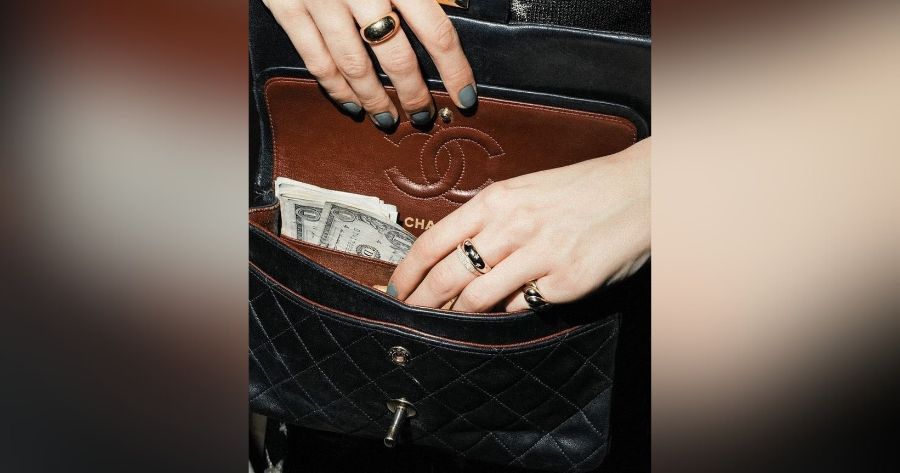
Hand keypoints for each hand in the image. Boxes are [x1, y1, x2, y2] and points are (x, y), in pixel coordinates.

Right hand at [263, 0, 476, 127]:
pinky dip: (334, 88)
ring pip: (353, 66)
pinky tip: (349, 103)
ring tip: (390, 119)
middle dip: (413, 94)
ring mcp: (319, 0)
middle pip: (396, 58)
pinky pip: (314, 58)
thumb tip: (461, 1)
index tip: (465, 96)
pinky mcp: (286, 6)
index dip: (454, 71)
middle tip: (424, 116)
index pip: (436, 32)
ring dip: (375, 100)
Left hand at [388, 138, 650, 311]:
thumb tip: (449, 255)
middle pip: (448, 276)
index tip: (394, 290)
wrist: (638, 189)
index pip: (433, 241)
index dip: (407, 272)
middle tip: (410, 317)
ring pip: (478, 298)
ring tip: (449, 321)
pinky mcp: (566, 282)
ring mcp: (541, 255)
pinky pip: (520, 308)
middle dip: (422, 303)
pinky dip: (505, 313)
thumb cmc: (579, 190)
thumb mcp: (525, 191)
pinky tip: (503, 311)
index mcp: (497, 199)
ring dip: (457, 315)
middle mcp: (513, 226)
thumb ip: (487, 218)